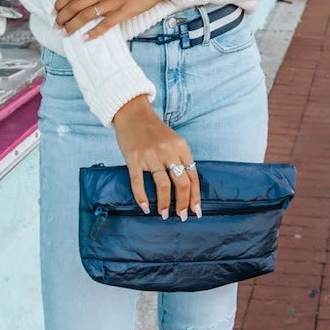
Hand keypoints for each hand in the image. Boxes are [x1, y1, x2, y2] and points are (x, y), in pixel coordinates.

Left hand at [54, 0, 169, 39]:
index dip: (60, 4)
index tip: (53, 12)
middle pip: (75, 6)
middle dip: (63, 18)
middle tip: (56, 26)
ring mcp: (112, 2)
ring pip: (86, 16)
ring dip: (73, 26)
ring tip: (65, 34)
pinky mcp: (124, 12)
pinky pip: (106, 24)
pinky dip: (94, 32)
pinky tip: (85, 39)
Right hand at [113, 96, 201, 218]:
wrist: (132, 112)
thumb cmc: (153, 129)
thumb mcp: (173, 140)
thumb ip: (179, 159)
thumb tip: (187, 186)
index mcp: (181, 147)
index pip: (193, 176)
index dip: (195, 196)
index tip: (196, 210)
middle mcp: (168, 151)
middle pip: (181, 183)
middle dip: (183, 203)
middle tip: (182, 216)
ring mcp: (150, 155)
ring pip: (163, 185)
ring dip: (164, 204)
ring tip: (164, 214)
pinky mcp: (134, 158)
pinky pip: (139, 182)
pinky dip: (142, 198)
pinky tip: (145, 208)